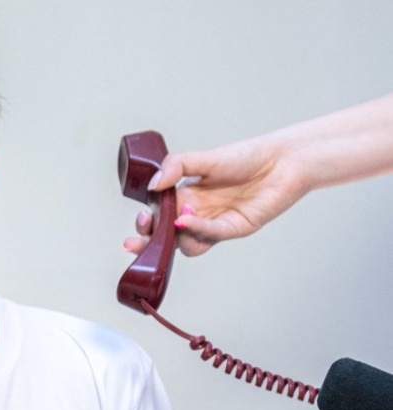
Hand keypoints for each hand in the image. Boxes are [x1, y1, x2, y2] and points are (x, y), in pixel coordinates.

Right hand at [123, 135, 308, 256]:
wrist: (283, 160)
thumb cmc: (247, 156)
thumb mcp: (204, 158)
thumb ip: (175, 167)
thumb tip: (151, 185)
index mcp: (186, 197)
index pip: (159, 217)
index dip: (147, 224)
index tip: (140, 220)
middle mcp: (198, 214)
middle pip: (167, 238)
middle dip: (148, 244)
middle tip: (135, 243)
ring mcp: (216, 224)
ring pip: (187, 245)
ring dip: (176, 237)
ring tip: (176, 219)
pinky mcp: (234, 229)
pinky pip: (211, 235)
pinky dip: (196, 229)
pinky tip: (187, 219)